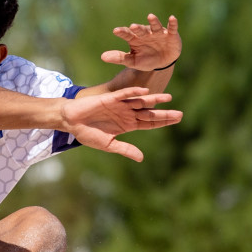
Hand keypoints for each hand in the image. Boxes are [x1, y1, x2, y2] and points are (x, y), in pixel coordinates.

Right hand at [62, 87, 181, 161]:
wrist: (71, 122)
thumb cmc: (87, 134)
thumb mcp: (108, 144)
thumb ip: (125, 149)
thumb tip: (141, 158)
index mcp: (128, 125)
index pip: (149, 124)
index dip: (162, 122)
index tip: (177, 121)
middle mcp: (127, 114)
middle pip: (149, 113)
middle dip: (164, 114)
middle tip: (180, 114)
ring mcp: (120, 105)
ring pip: (140, 102)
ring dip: (154, 100)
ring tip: (168, 98)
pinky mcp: (110, 98)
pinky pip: (124, 94)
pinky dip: (134, 93)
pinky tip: (145, 93)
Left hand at [102, 14, 180, 72]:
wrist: (163, 62)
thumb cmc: (146, 60)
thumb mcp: (132, 61)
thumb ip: (119, 58)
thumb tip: (102, 57)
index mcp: (135, 39)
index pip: (127, 34)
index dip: (122, 32)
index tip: (116, 31)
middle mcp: (146, 34)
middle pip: (141, 30)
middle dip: (138, 28)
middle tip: (133, 26)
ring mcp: (158, 33)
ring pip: (155, 26)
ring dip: (153, 21)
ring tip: (150, 16)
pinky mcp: (171, 34)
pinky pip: (172, 28)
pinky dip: (172, 23)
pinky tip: (172, 18)